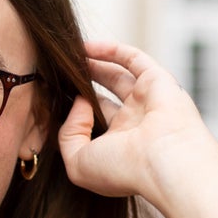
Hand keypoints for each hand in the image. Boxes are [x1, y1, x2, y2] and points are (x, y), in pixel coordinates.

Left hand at [58, 39, 217, 213]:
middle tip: (60, 73)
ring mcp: (147, 101)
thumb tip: (78, 102)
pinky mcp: (158, 81)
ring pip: (117, 76)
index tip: (53, 98)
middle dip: (82, 85)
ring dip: (94, 65)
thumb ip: (69, 134)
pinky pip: (133, 59)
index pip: (94, 123)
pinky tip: (87, 47)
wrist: (165, 162)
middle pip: (104, 97)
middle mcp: (134, 123)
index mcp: (119, 146)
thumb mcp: (78, 162)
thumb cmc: (123, 170)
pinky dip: (111, 51)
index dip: (74, 110)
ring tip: (69, 55)